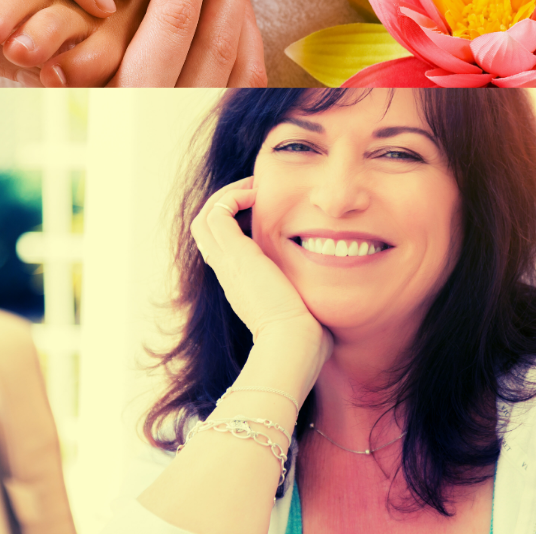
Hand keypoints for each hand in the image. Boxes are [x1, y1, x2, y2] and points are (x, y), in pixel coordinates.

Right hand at [191, 179, 331, 364]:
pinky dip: (232, 196)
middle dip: (226, 203)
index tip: (264, 211)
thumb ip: (308, 302)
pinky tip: (258, 195)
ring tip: (254, 189)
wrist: (294, 346)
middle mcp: (229, 272)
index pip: (224, 244)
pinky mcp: (235, 254)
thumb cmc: (306, 338)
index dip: (237, 222)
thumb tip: (331, 309)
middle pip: (205, 229)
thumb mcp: (301, 311)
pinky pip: (217, 213)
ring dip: (226, 195)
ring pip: (205, 218)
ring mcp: (228, 263)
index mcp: (242, 284)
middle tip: (254, 192)